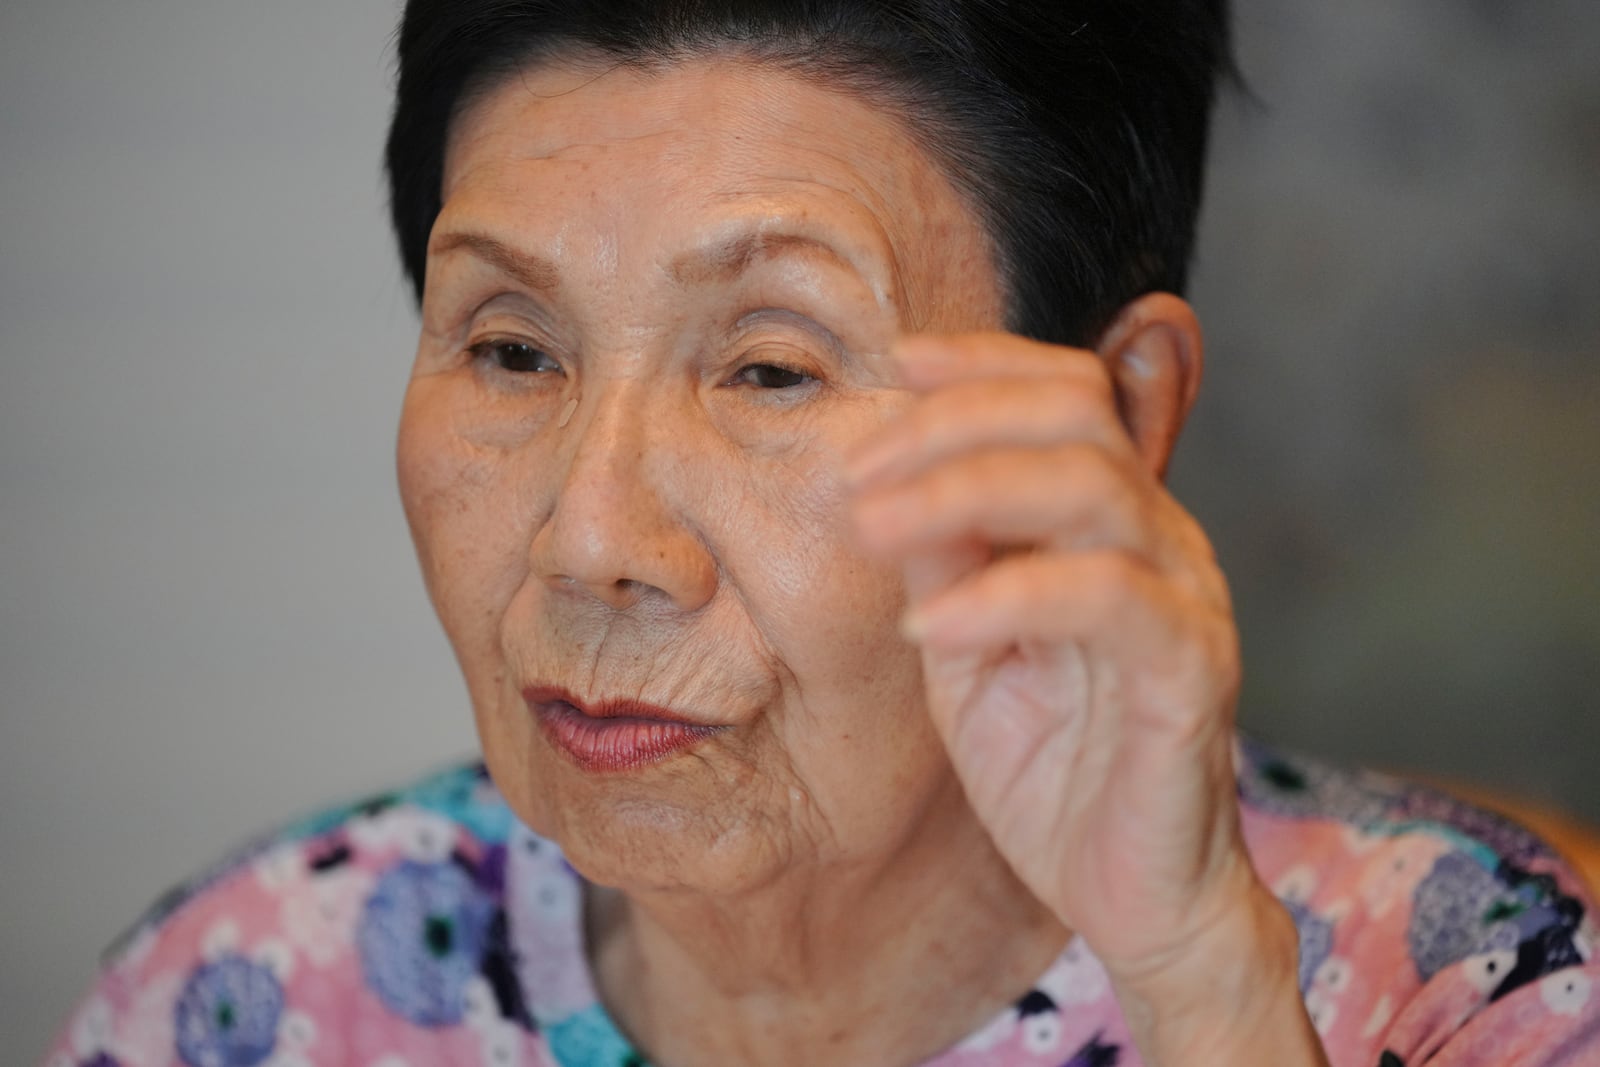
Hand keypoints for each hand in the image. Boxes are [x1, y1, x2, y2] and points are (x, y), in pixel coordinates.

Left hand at [846, 325, 1249, 980]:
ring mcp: (1186, 599)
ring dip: (963, 489)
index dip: (983, 364)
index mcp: (1111, 521)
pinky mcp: (1193, 672)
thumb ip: (941, 559)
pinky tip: (931, 631)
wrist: (1128, 894)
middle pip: (1075, 414)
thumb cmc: (1051, 765)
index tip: (896, 364)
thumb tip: (888, 476)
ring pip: (1093, 487)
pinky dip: (1008, 597)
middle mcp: (1160, 540)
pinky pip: (1109, 600)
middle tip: (861, 471)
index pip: (1064, 393)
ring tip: (872, 527)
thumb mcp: (965, 645)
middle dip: (953, 422)